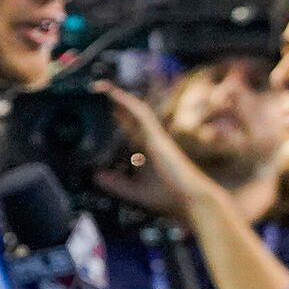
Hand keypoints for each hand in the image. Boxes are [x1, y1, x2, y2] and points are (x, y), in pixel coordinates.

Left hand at [90, 84, 224, 219]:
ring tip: (99, 86)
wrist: (193, 202)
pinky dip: (126, 102)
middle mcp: (151, 140)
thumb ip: (117, 184)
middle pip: (131, 117)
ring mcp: (155, 136)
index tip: (102, 110)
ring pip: (135, 110)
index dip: (117, 118)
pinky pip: (140, 113)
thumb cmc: (170, 199)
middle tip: (95, 92)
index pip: (130, 130)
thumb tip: (96, 175)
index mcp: (147, 152)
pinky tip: (111, 93)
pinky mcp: (157, 136)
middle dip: (115, 104)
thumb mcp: (135, 192)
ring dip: (118, 97)